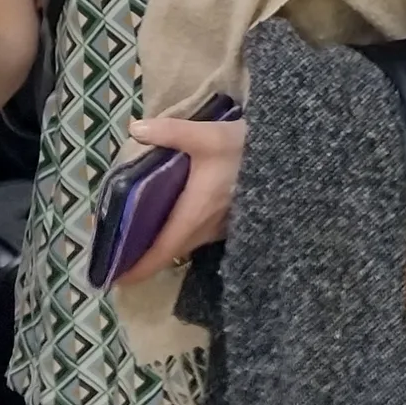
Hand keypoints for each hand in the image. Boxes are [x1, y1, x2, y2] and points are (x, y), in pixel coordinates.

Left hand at [120, 111, 246, 280]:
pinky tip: (171, 218)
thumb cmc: (247, 152)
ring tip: (139, 234)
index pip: (160, 251)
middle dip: (143, 255)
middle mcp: (205, 229)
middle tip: (119, 250)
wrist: (290, 161)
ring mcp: (219, 229)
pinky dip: (178, 235)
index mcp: (194, 214)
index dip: (137, 267)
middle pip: (168, 251)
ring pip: (183, 244)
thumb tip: (135, 128)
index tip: (115, 277)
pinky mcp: (230, 223)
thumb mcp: (208, 136)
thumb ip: (171, 132)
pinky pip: (197, 236)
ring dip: (162, 245)